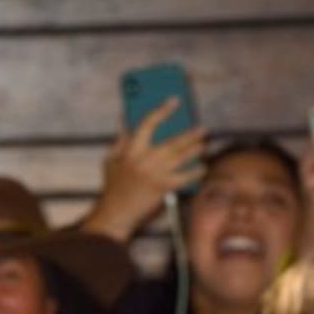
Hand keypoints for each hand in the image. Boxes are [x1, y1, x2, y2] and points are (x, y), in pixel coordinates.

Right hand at [79, 97, 206, 242]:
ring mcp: (155, 174)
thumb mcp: (110, 160)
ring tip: (203, 144)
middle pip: (173, 141)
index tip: (175, 100)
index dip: (162, 109)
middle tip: (202, 127)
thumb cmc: (113, 186)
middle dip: (190, 133)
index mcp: (130, 150)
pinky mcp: (163, 188)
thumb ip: (119, 140)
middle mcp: (145, 160)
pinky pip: (186, 177)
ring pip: (182, 157)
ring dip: (196, 149)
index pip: (148, 123)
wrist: (116, 214)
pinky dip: (196, 172)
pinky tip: (202, 168)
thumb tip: (123, 118)